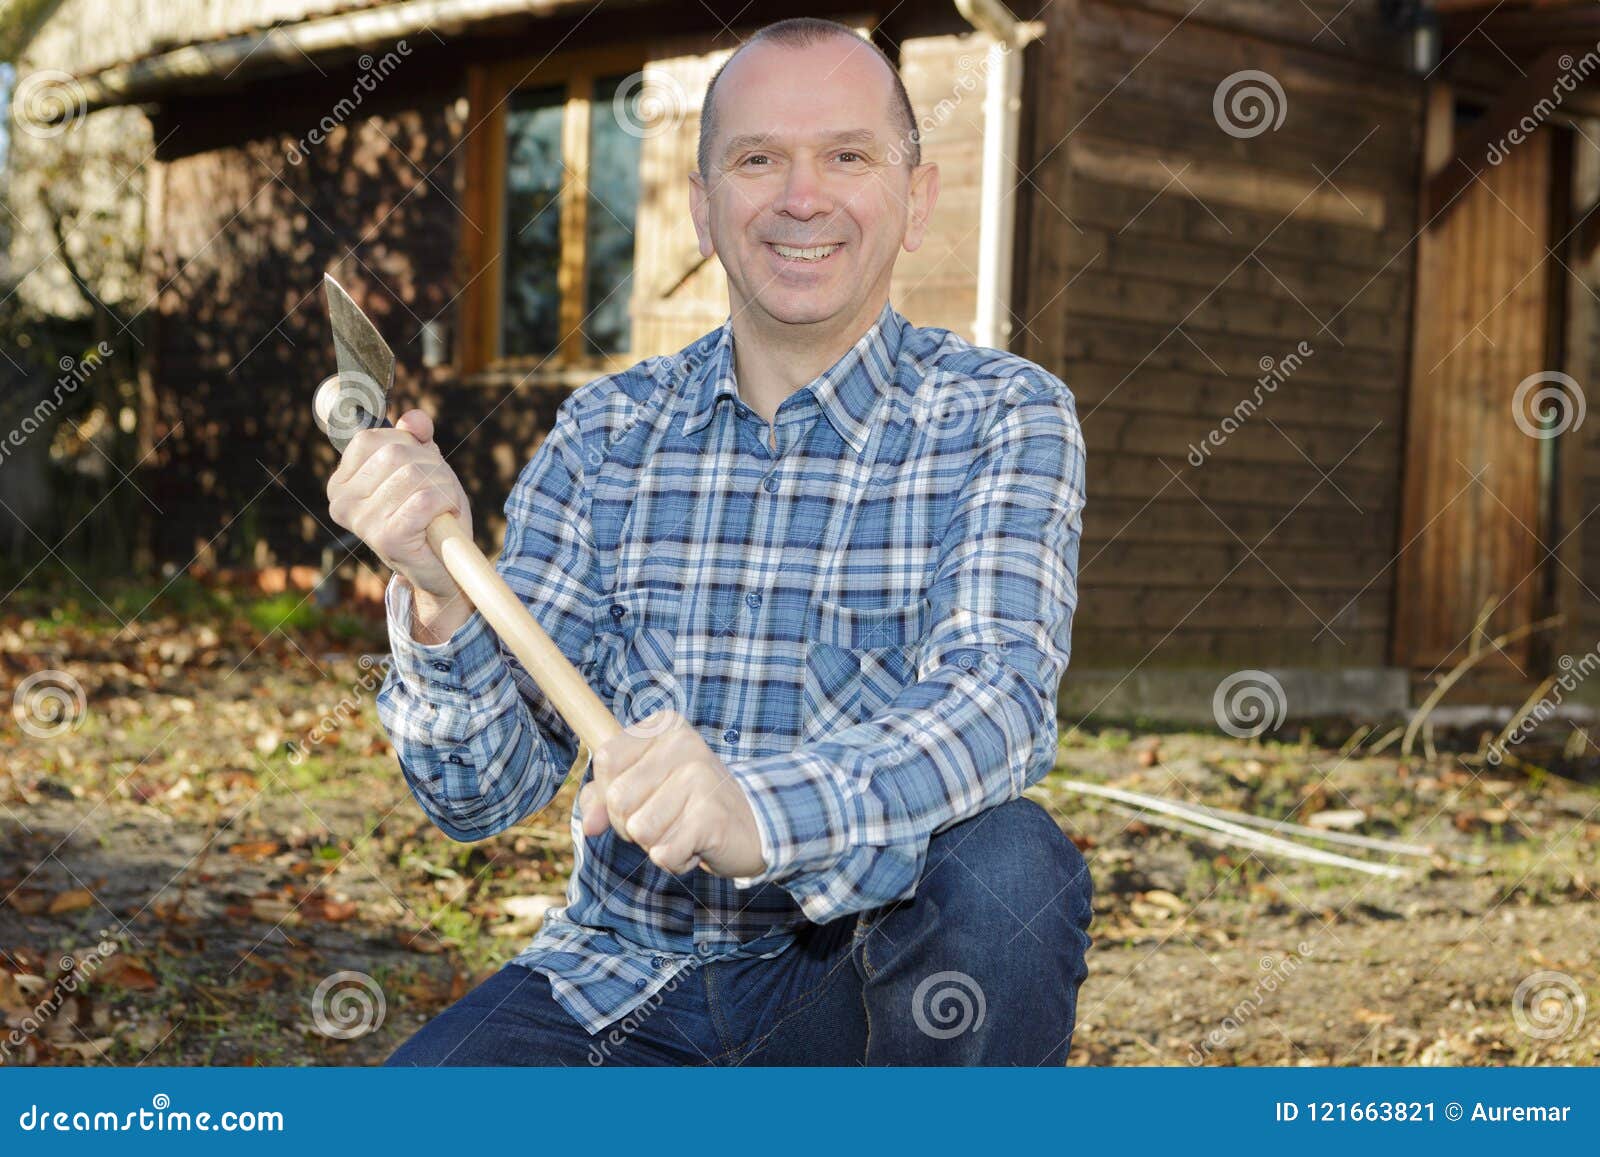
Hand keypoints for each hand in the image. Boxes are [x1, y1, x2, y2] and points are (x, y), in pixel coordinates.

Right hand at [326, 408, 471, 602]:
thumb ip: (415, 438)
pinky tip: (444, 519)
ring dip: (442, 486)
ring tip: (441, 507)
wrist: (444, 567)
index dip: (409, 445)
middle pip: (396, 454)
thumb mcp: (423, 467)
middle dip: (431, 466)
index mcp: (341, 483)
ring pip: (414, 474)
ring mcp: (362, 522)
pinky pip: (425, 499)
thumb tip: (415, 418)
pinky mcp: (387, 538)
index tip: (421, 470)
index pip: (373, 439)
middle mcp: (341, 502)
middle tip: (438, 492)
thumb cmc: (431, 515)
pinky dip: (446, 502)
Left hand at [580, 710, 765, 878]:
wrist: (753, 826)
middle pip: (617, 798)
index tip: (640, 797)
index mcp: (665, 726)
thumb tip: (589, 825)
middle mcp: (684, 744)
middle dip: (630, 824)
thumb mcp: (643, 786)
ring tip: (682, 830)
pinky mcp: (711, 816)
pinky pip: (662, 853)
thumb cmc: (688, 803)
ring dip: (654, 843)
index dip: (610, 791)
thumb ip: (603, 797)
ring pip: (638, 829)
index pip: (606, 759)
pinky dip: (675, 860)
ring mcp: (700, 778)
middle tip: (664, 819)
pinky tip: (696, 846)